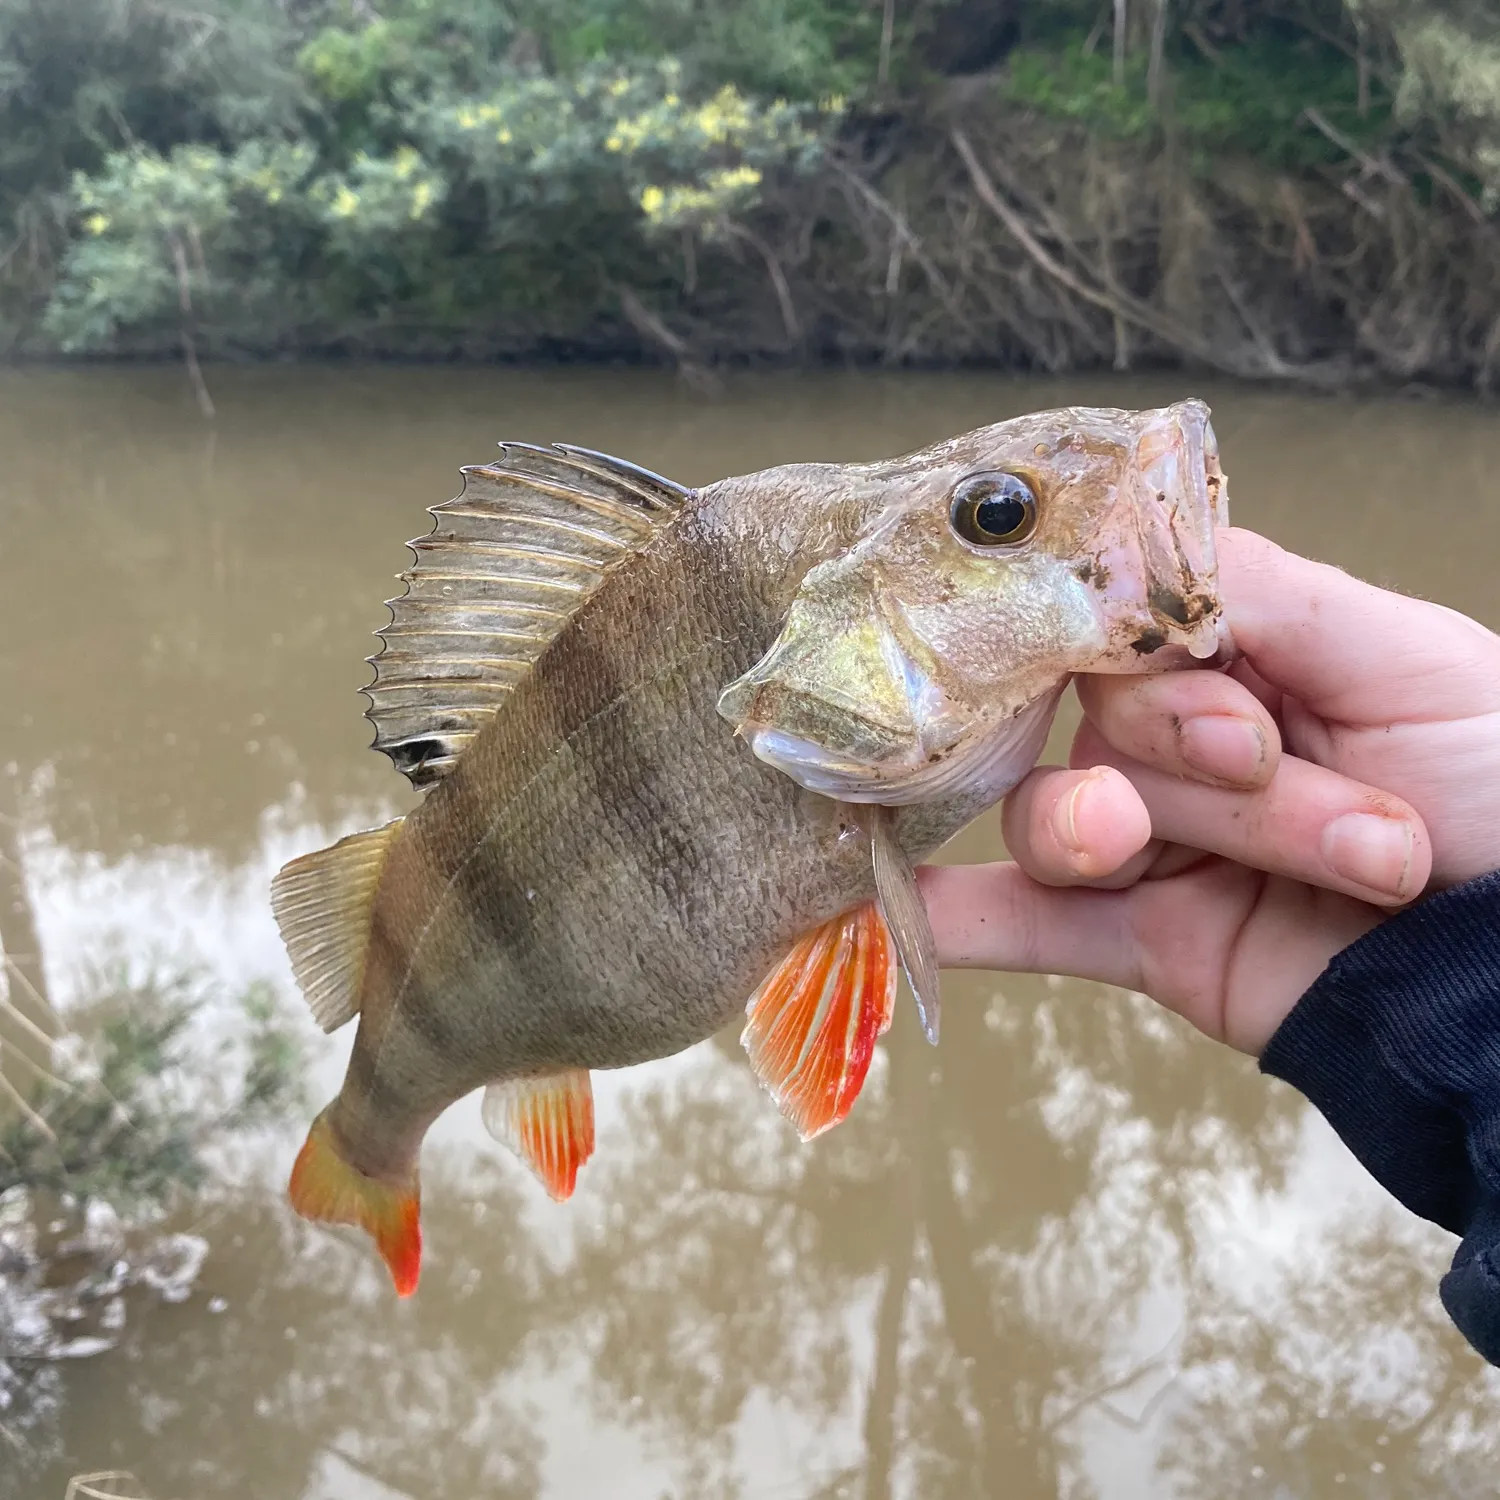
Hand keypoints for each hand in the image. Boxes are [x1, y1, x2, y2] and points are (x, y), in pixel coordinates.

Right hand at [919, 528, 1499, 1054]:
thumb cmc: (1499, 786)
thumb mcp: (1403, 656)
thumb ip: (1250, 590)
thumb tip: (1104, 540)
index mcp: (1240, 655)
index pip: (1120, 623)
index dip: (1158, 668)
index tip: (1235, 720)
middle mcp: (1180, 740)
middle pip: (1099, 722)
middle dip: (1204, 765)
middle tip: (1284, 788)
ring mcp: (1153, 841)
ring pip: (1067, 816)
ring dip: (1164, 839)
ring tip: (1292, 870)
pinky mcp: (1140, 939)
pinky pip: (1027, 923)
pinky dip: (956, 917)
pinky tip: (891, 906)